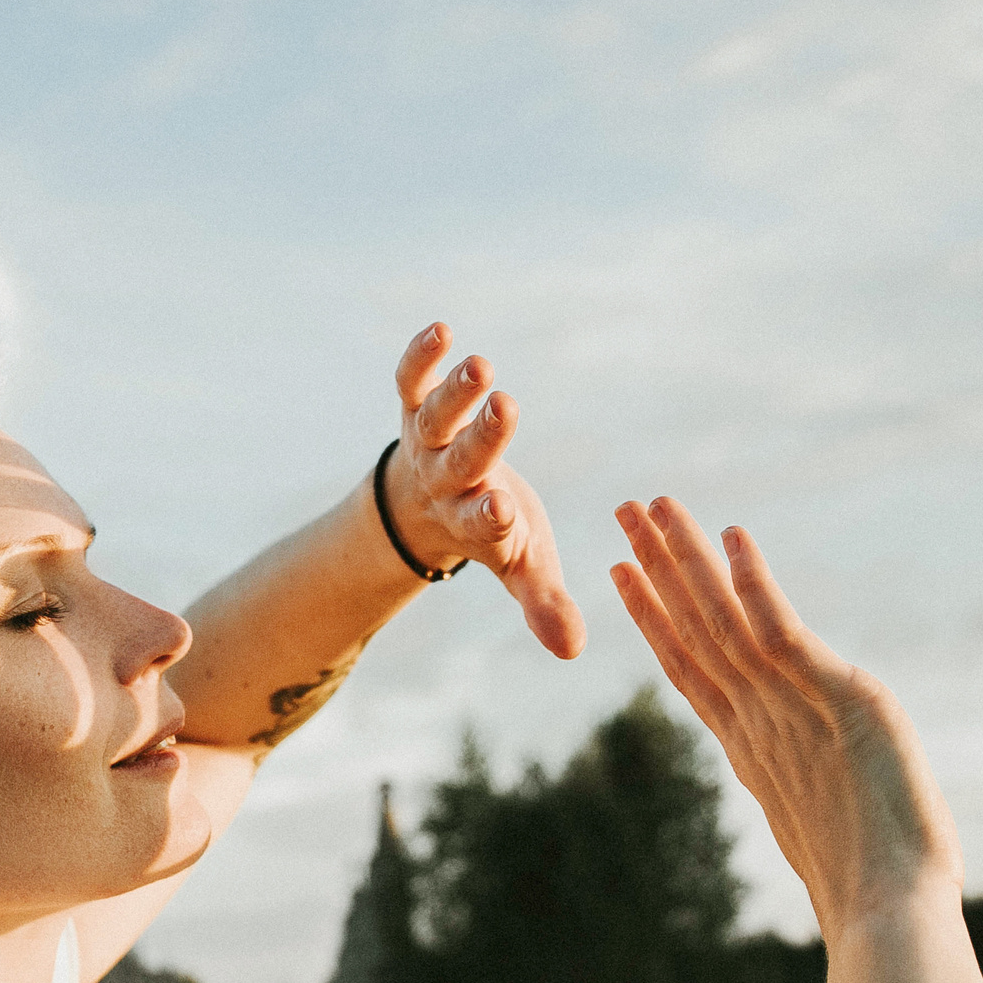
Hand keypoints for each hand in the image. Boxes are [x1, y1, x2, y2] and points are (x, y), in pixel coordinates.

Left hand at [388, 323, 583, 658]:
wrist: (425, 508)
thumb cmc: (494, 531)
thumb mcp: (522, 566)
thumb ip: (543, 603)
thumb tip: (571, 652)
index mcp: (476, 524)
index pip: (483, 525)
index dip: (491, 516)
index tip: (503, 507)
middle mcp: (447, 481)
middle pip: (462, 460)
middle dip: (483, 437)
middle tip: (505, 406)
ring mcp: (428, 441)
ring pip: (435, 416)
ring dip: (456, 391)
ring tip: (480, 365)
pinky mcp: (416, 406)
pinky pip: (411, 380)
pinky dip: (421, 357)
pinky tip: (439, 330)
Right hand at [609, 497, 963, 936]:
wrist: (887, 915)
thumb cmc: (875, 894)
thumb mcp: (831, 830)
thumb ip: (811, 795)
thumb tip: (814, 805)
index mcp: (751, 746)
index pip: (689, 666)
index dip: (653, 616)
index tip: (621, 572)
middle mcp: (757, 719)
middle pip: (693, 628)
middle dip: (654, 567)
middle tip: (619, 512)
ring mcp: (789, 708)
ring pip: (722, 618)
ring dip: (684, 557)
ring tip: (651, 506)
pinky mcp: (837, 697)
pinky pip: (781, 629)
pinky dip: (754, 582)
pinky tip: (733, 536)